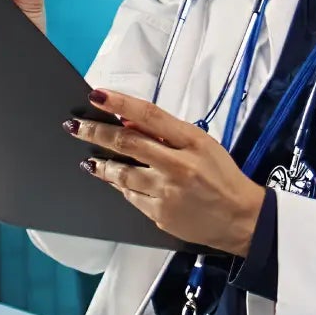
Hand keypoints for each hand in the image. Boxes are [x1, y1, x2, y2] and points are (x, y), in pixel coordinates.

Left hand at [67, 88, 266, 255]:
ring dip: (100, 164)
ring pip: (121, 173)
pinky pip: (130, 195)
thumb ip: (168, 134)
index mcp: (192, 142)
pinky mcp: (160, 214)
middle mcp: (178, 166)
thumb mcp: (203, 145)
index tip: (96, 95)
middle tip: (74, 125)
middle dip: (95, 132)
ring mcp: (167, 192)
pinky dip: (119, 186)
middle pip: (127, 144)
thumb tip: (129, 122)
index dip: (120, 103)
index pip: (149, 116)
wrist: (241, 219)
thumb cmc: (222, 177)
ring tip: (88, 159)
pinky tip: (112, 180)